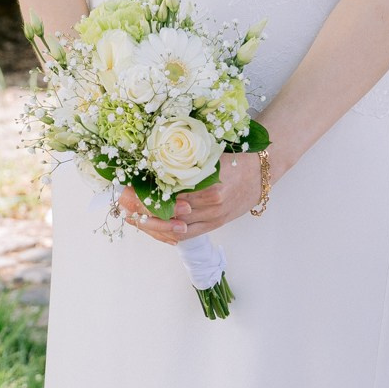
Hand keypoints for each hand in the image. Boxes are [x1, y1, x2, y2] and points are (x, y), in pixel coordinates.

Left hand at [118, 149, 268, 242]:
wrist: (264, 170)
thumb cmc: (237, 156)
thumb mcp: (210, 152)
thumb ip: (185, 160)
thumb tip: (152, 161)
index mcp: (210, 182)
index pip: (170, 192)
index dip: (146, 193)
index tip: (128, 188)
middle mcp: (212, 203)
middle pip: (170, 212)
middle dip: (143, 210)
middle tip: (124, 205)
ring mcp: (214, 216)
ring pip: (177, 228)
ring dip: (152, 225)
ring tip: (133, 218)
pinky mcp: (216, 224)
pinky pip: (188, 235)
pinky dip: (168, 234)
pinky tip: (154, 229)